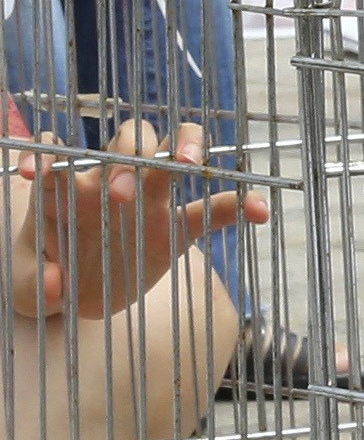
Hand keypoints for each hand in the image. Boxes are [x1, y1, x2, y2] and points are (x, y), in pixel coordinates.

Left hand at [4, 123, 261, 323]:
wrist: (80, 298)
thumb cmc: (48, 279)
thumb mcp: (28, 286)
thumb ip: (35, 286)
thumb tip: (55, 282)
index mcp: (69, 193)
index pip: (62, 160)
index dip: (51, 156)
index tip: (38, 171)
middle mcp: (111, 185)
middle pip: (130, 141)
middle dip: (128, 156)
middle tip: (122, 196)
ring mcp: (149, 203)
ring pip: (174, 153)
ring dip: (184, 148)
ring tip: (191, 163)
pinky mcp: (177, 228)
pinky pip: (215, 209)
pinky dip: (240, 204)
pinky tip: (259, 211)